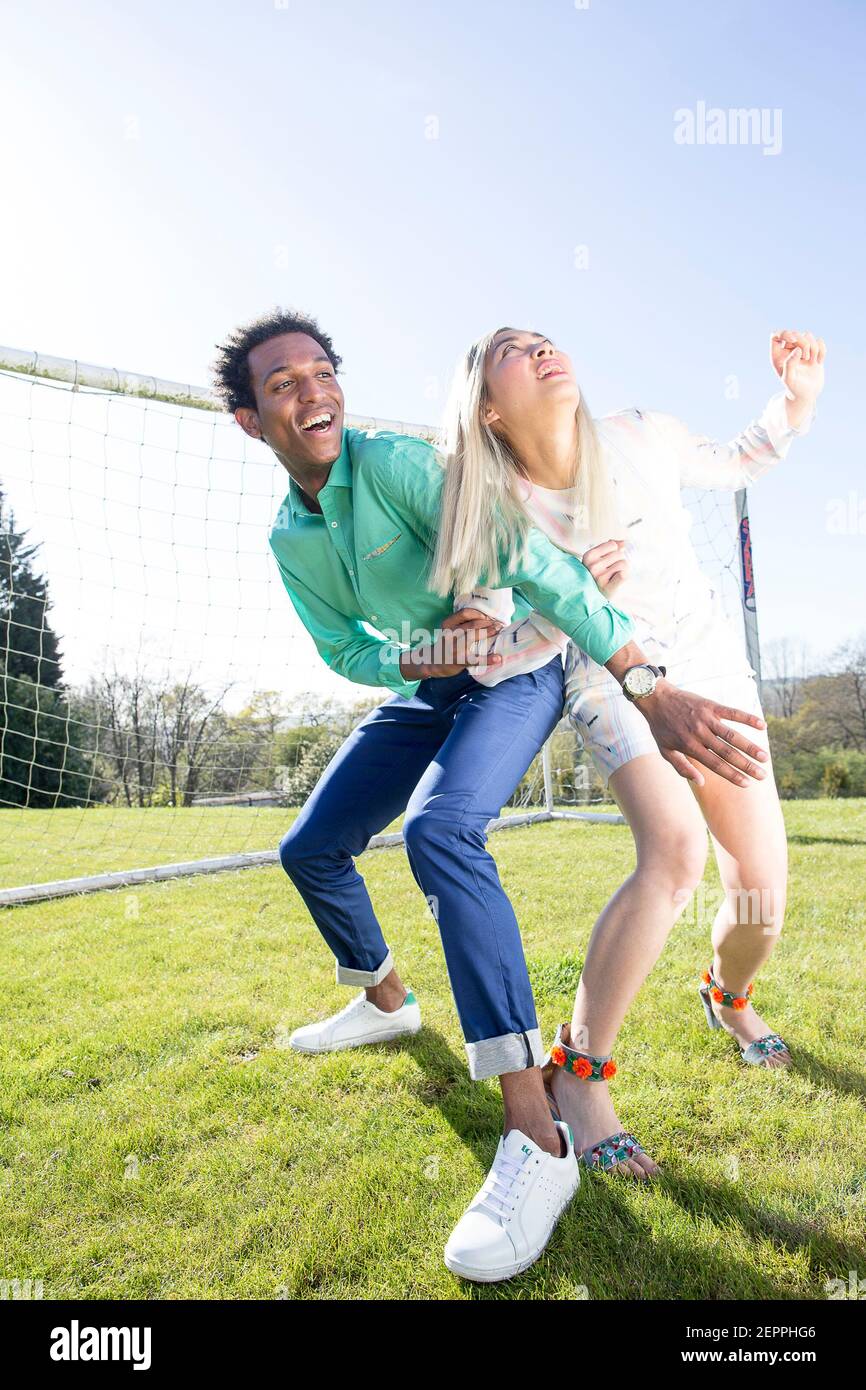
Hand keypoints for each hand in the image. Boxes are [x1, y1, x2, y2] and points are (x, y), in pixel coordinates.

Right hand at [399, 609, 503, 679]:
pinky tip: (497, 658)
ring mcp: (454, 648)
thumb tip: (485, 617)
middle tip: (500, 624)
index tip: (490, 616)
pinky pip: (475, 659)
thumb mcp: (449, 631)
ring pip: (473, 637)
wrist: (433, 663)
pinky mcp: (458, 661)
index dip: (479, 613)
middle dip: (488, 623)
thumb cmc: (447, 645)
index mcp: (447, 625)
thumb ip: (461, 624)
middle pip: (472, 625)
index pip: (465, 613)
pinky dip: (488, 659)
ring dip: (489, 633)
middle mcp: (449, 635)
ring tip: (499, 632)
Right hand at [581, 539, 627, 593]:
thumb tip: (624, 542)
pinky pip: (624, 575)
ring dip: (623, 571)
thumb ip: (611, 547)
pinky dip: (624, 577)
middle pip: (620, 554)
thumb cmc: (597, 577)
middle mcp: (592, 566)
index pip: (613, 545)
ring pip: (624, 564)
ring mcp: (599, 577)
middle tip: (611, 572)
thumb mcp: (599, 559)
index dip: (614, 552)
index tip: (607, 562)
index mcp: (589, 556)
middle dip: (619, 562)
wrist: (592, 599)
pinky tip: (616, 582)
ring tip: (613, 578)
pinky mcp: (608, 588)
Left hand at [636, 680, 768, 787]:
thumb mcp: (665, 751)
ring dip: (750, 746)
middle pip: (727, 752)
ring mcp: (706, 719)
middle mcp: (699, 733)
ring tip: (764, 757)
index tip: (747, 783)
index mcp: (689, 746)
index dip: (732, 774)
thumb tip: (701, 783)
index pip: (715, 764)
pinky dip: (747, 718)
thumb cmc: (661, 727)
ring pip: (732, 735)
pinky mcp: (710, 705)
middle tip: (762, 775)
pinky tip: (762, 726)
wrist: (656, 698)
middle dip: (746, 765)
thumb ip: (682, 768)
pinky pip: (732, 712)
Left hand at [770, 329, 825, 425]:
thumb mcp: (789, 379)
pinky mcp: (814, 352)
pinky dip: (822, 350)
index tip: (793, 340)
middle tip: (805, 357)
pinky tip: (819, 361)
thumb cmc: (794, 389)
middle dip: (803, 342)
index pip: (776, 335)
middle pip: (795, 334)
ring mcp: (802, 350)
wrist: (807, 395)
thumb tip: (797, 349)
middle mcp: (788, 350)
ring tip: (811, 360)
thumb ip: (790, 364)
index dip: (784, 333)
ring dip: (812, 347)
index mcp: (778, 355)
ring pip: (808, 335)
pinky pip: (819, 342)